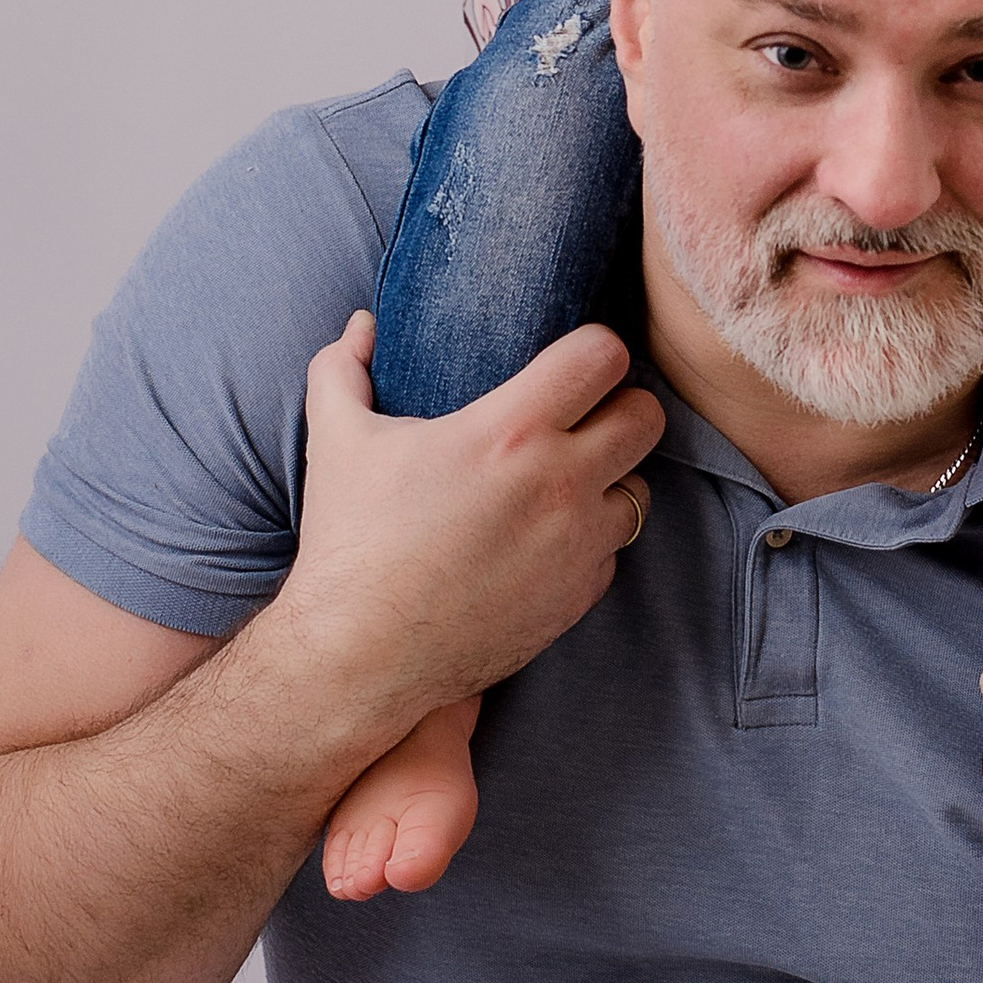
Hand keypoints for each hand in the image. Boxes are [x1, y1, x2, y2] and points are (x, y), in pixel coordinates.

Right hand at [267, 312, 662, 746]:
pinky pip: (610, 553)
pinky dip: (587, 542)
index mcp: (511, 432)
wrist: (358, 658)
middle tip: (581, 416)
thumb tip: (362, 324)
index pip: (605, 356)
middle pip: (646, 417)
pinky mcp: (578, 598)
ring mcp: (577, 546)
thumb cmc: (350, 541)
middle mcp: (560, 485)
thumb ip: (342, 367)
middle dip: (620, 408)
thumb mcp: (336, 439)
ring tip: (561, 481)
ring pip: (638, 490)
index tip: (568, 362)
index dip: (593, 350)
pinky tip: (542, 540)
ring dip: (609, 480)